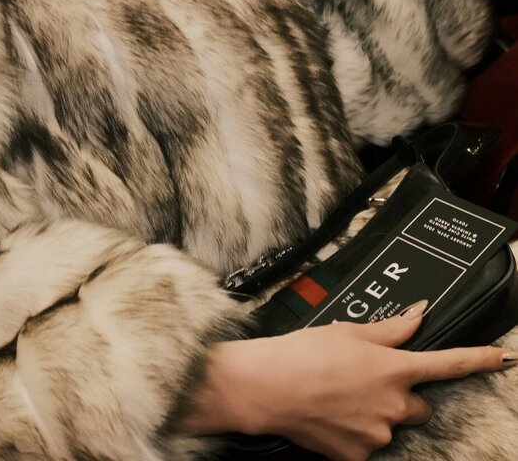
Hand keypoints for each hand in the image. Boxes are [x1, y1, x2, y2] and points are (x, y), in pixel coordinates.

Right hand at [181, 307, 515, 460]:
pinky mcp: (359, 456)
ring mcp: (378, 434)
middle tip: (367, 382)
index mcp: (393, 368)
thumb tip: (417, 316)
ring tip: (338, 396)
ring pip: (391, 425)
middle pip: (417, 404)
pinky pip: (368, 445)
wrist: (268, 388)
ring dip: (375, 413)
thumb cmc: (304, 353)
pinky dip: (354, 432)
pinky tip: (331, 416)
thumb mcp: (348, 332)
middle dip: (400, 395)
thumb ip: (390, 330)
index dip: (478, 359)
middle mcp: (393, 404)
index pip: (447, 363)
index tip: (503, 358)